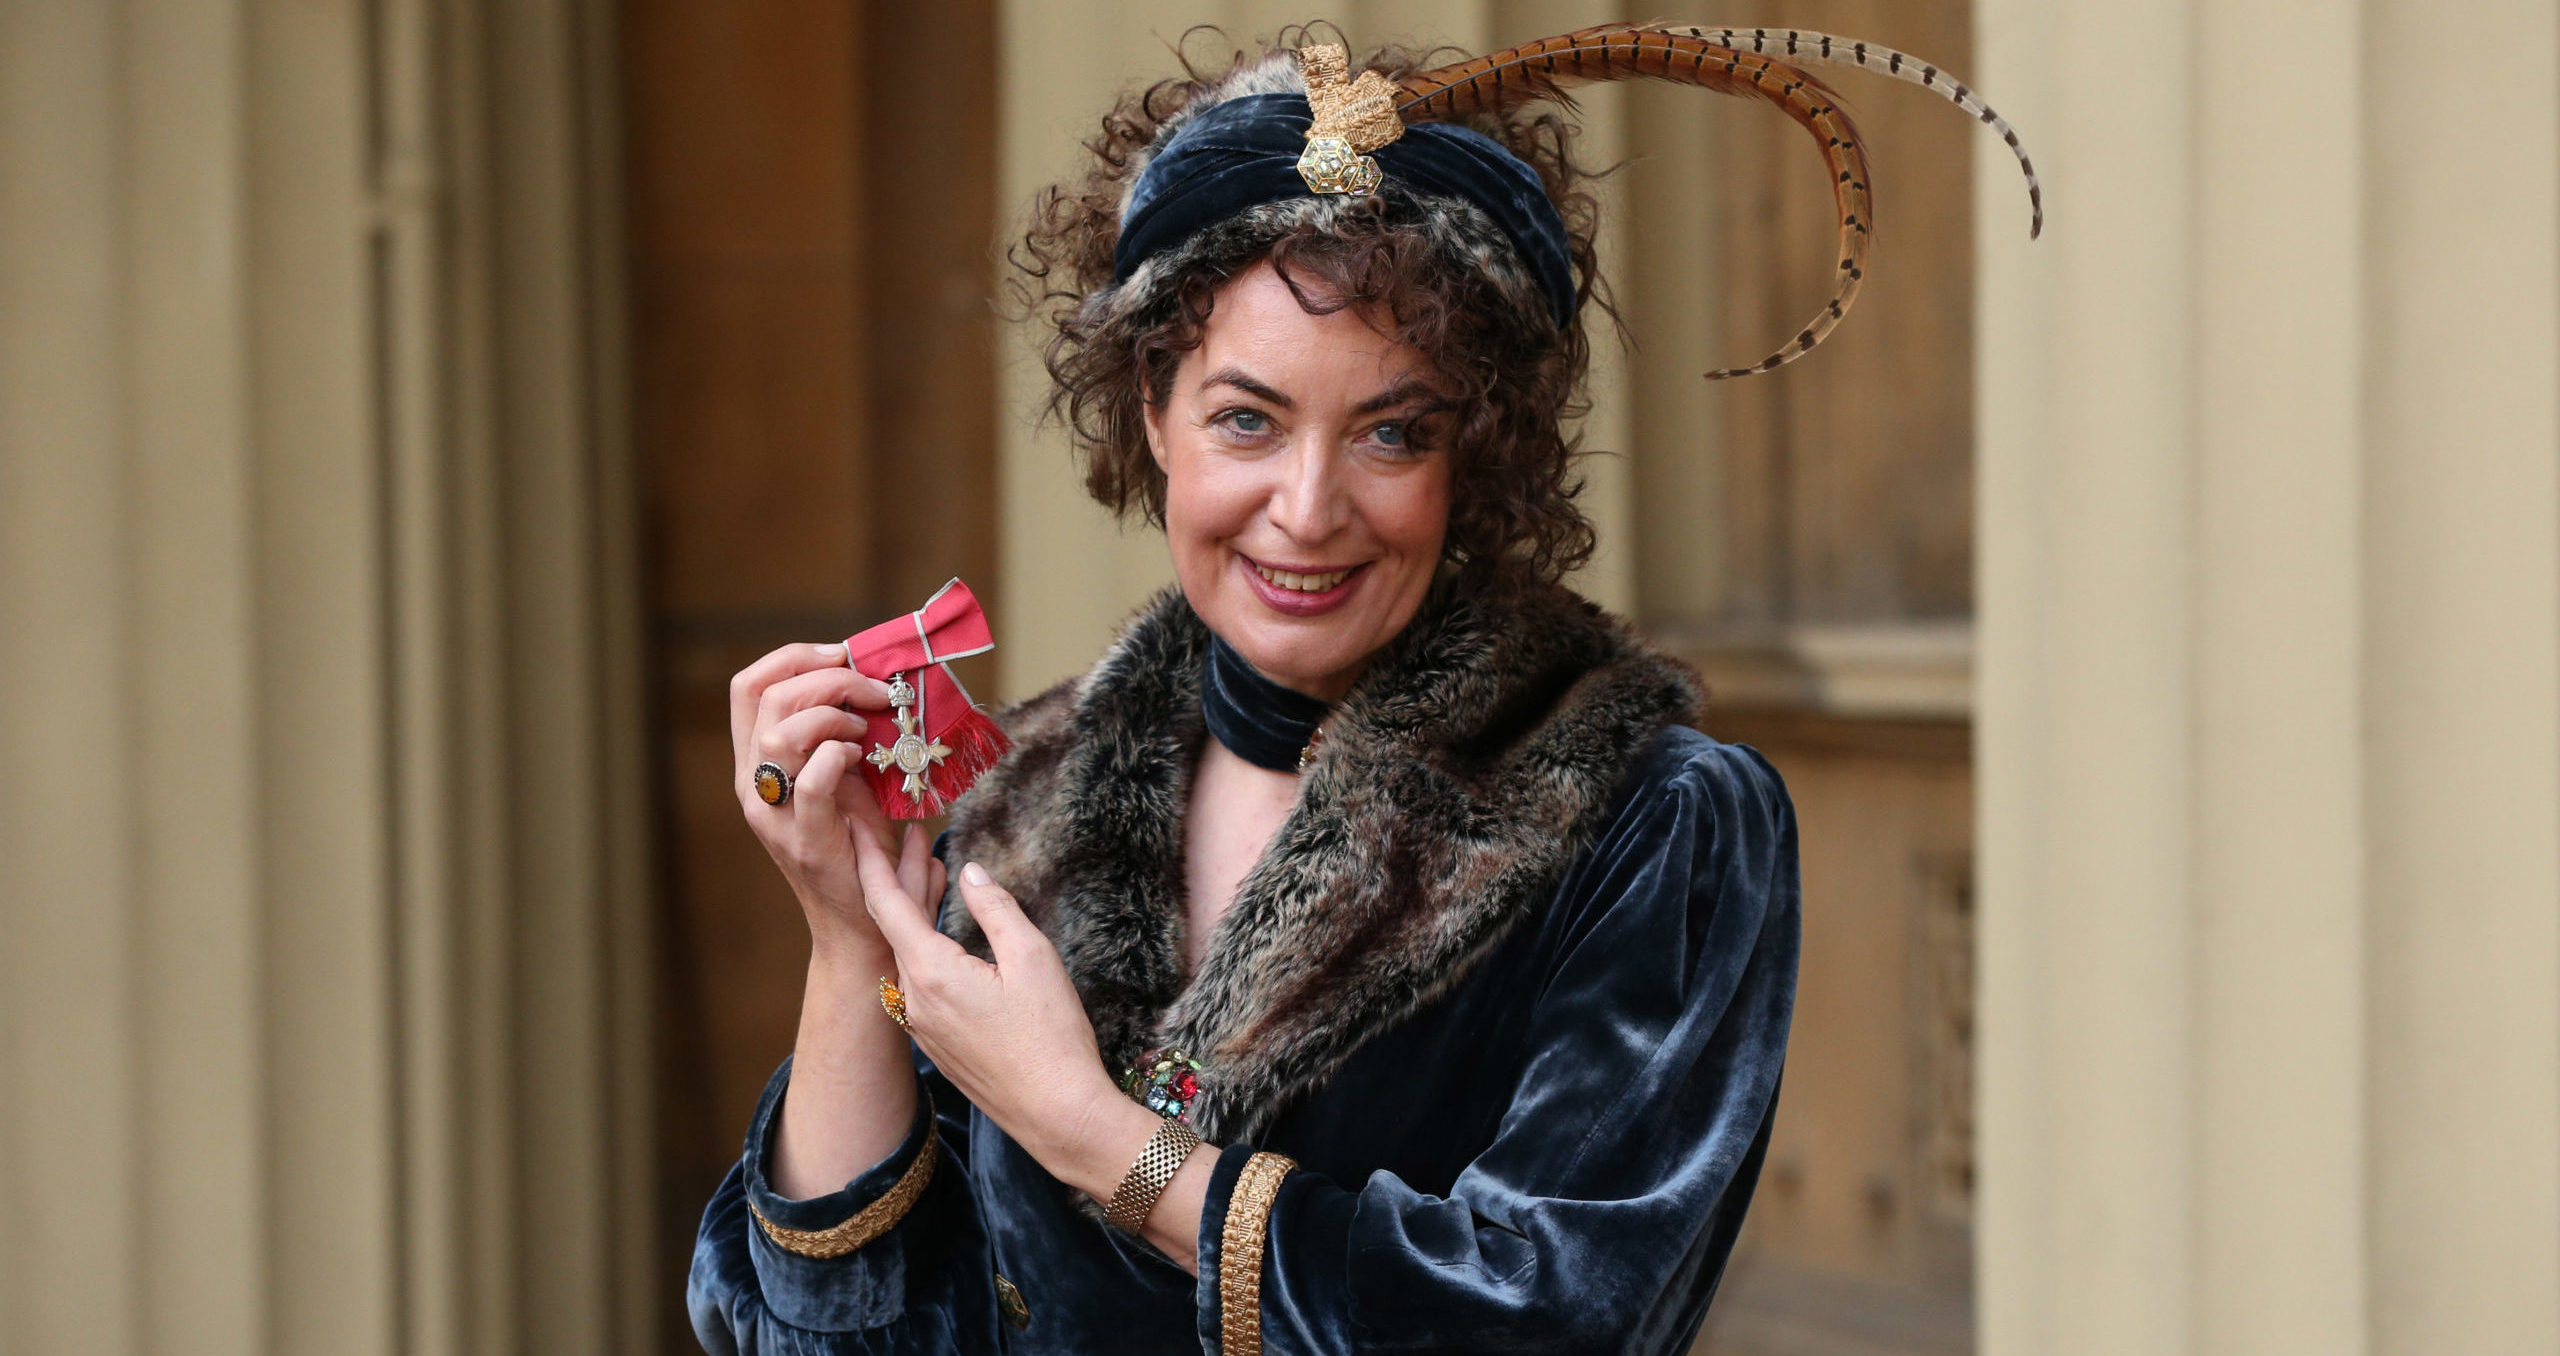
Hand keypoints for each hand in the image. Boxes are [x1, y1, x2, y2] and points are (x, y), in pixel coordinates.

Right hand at [730, 640, 910, 950]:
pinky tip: (863, 760)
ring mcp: (773, 813)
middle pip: (767, 694)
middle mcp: (753, 784)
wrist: (861, 924)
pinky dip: (841, 756)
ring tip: (867, 732)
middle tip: (875, 692)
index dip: (796, 657)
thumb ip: (844, 734)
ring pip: (782, 730)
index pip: (749, 685)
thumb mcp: (847, 779)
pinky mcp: (805, 839)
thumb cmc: (861, 848)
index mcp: (755, 762)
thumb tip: (876, 680)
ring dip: (837, 715)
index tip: (844, 655)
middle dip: (830, 677)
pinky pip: (813, 780)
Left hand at [855, 837, 1119, 1167]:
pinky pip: (921, 985)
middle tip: (902, 838)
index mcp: (931, 973)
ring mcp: (923, 1027)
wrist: (1057, 1115)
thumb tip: (971, 874)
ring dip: (913, 915)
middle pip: (894, 928)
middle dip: (897, 879)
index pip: (887, 904)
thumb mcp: (1033, 958)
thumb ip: (996, 908)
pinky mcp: (938, 1046)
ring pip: (908, 957)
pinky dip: (926, 949)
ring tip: (927, 875)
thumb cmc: (1051, 1038)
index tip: (859, 825)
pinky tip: (944, 935)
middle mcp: (913, 1000)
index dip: (871, 861)